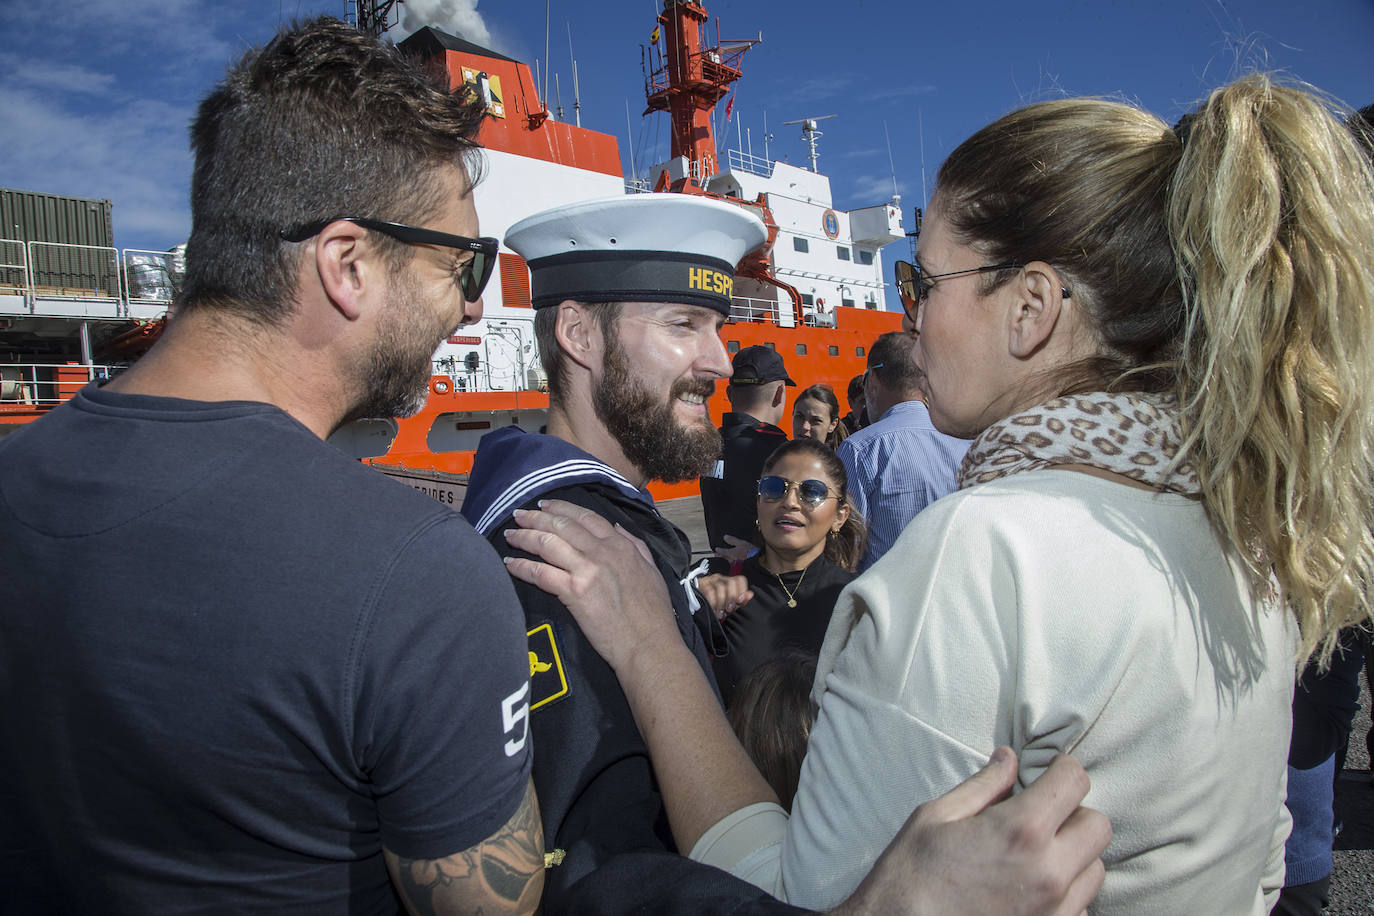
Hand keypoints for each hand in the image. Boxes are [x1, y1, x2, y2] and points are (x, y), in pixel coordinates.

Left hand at [503, 499, 679, 672]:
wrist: (649, 644)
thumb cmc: (653, 614)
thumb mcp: (652, 570)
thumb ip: (634, 545)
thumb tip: (616, 527)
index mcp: (621, 546)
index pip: (586, 517)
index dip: (562, 508)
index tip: (546, 506)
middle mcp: (602, 552)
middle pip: (562, 525)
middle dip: (536, 517)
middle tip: (519, 515)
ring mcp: (586, 571)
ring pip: (547, 543)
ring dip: (524, 537)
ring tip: (510, 535)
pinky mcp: (574, 593)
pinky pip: (541, 573)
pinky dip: (522, 566)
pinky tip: (510, 563)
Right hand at [696, 574, 753, 619]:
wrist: (693, 604)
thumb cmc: (714, 605)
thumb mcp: (729, 605)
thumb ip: (740, 601)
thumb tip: (750, 594)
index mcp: (729, 582)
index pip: (740, 580)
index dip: (742, 590)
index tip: (740, 602)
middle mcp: (720, 579)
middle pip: (731, 582)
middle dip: (732, 597)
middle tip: (729, 609)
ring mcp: (710, 580)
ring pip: (720, 587)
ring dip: (722, 602)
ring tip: (720, 613)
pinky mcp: (700, 585)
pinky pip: (709, 592)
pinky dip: (713, 603)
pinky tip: (713, 610)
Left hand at [713, 534, 757, 564]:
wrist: (758, 561)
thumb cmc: (750, 551)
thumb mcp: (741, 543)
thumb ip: (733, 540)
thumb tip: (725, 537)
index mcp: (731, 553)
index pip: (722, 551)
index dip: (719, 550)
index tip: (716, 549)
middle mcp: (731, 560)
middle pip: (724, 558)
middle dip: (721, 556)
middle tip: (717, 554)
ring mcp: (735, 565)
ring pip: (728, 562)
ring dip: (726, 559)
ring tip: (725, 558)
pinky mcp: (739, 568)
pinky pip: (733, 565)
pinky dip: (732, 563)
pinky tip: (733, 562)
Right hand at [831, 749, 1108, 915]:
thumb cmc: (911, 877)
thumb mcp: (936, 817)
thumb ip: (983, 787)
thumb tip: (1008, 760)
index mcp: (1021, 830)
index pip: (1074, 782)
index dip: (1063, 769)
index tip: (1050, 772)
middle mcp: (1050, 871)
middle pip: (1098, 826)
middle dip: (1074, 813)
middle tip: (1042, 815)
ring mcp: (1056, 910)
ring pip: (1095, 870)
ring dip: (1074, 856)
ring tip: (1037, 855)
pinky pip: (1081, 907)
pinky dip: (1066, 893)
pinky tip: (1032, 889)